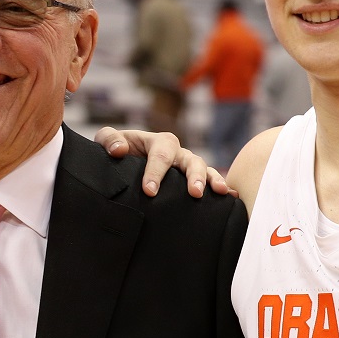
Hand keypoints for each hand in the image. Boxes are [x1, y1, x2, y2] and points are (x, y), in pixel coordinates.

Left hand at [93, 126, 230, 197]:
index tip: (149, 191)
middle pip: (189, 160)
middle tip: (194, 193)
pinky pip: (209, 180)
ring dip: (211, 180)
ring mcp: (186, 166)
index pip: (160, 154)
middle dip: (193, 176)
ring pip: (203, 169)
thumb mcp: (107, 142)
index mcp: (157, 142)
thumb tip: (119, 150)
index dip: (156, 172)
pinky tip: (230, 197)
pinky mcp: (191, 179)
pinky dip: (221, 186)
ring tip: (219, 192)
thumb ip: (109, 140)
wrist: (122, 164)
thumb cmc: (116, 152)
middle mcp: (176, 152)